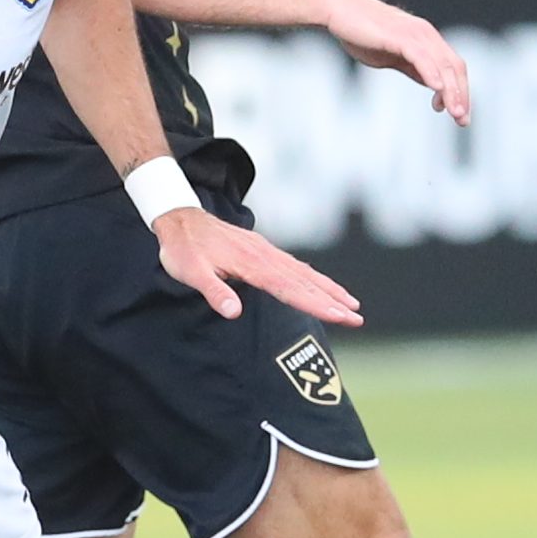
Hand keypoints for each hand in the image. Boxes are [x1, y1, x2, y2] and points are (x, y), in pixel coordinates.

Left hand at [155, 207, 361, 327]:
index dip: (315, 303)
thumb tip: (234, 312)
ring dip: (329, 289)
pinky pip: (295, 266)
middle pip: (305, 282)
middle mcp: (264, 256)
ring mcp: (266, 251)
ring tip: (353, 305)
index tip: (338, 315)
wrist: (179, 218)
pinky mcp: (263, 250)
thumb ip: (213, 291)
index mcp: (251, 264)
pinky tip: (324, 286)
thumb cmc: (182, 249)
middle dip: (333, 300)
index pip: (289, 288)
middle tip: (357, 319)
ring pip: (304, 273)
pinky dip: (314, 277)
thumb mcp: (189, 272)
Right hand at [321, 0, 470, 126]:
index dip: (460, 91)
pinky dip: (431, 73)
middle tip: (462, 121)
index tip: (459, 115)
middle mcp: (426, 35)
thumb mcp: (393, 57)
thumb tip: (432, 83)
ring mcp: (415, 34)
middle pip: (454, 67)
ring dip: (451, 90)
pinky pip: (421, 57)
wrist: (338, 10)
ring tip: (455, 113)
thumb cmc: (361, 32)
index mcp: (426, 39)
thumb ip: (413, 68)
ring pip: (442, 65)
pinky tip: (437, 89)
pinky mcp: (400, 36)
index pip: (453, 67)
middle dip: (461, 95)